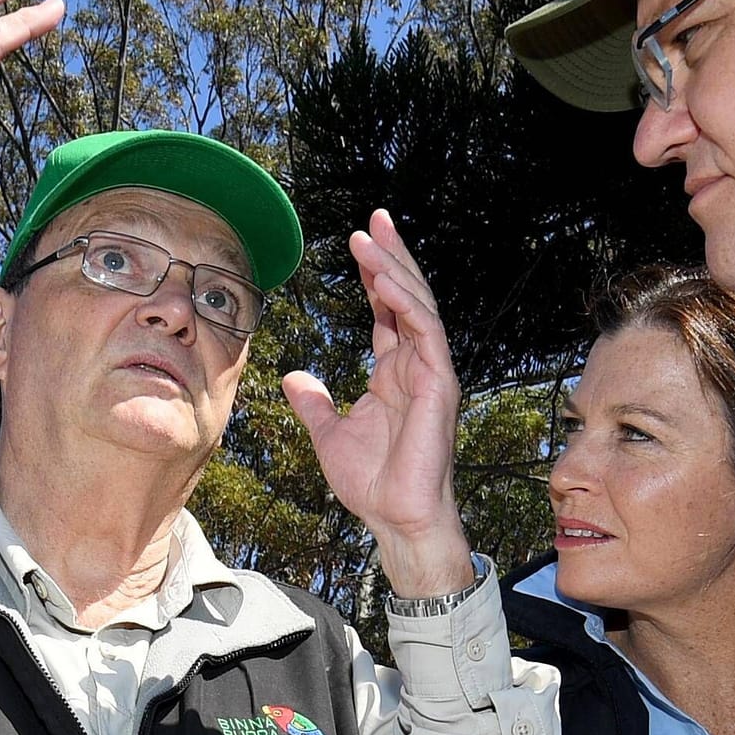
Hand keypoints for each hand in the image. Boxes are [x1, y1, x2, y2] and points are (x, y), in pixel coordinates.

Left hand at [282, 210, 475, 599]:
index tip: (357, 242)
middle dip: (391, 255)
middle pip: (406, 296)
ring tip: (370, 236)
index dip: (373, 274)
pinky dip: (404, 301)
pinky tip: (383, 278)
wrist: (395, 517)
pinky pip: (424, 330)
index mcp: (394, 372)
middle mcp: (416, 365)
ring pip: (417, 305)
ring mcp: (430, 371)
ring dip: (394, 268)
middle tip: (375, 217)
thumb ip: (316, 404)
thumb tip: (295, 377)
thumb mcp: (330, 434)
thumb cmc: (372, 483)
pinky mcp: (439, 382)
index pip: (386, 311)